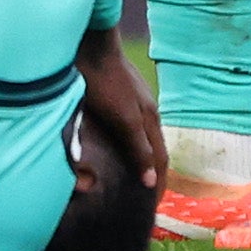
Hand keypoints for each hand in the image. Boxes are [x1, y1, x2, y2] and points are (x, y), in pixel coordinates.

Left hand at [74, 22, 166, 198]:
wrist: (90, 43)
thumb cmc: (105, 81)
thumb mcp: (124, 118)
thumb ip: (139, 148)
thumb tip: (152, 180)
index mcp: (150, 119)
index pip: (160, 160)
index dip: (158, 184)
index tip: (153, 207)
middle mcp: (145, 111)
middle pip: (153, 150)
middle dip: (151, 174)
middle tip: (143, 198)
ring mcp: (132, 101)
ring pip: (140, 138)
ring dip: (138, 160)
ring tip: (129, 178)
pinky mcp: (117, 94)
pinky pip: (127, 128)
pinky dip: (125, 145)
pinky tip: (113, 148)